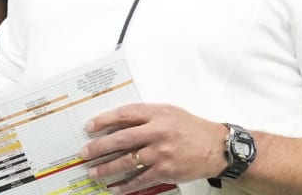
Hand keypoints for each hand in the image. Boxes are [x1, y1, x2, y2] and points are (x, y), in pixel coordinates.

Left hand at [82, 104, 226, 189]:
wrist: (216, 147)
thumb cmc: (193, 129)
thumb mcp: (171, 113)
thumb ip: (148, 116)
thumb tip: (119, 124)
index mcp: (158, 114)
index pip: (125, 114)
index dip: (104, 120)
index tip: (90, 126)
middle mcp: (158, 131)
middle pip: (121, 139)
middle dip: (99, 147)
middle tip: (85, 152)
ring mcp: (161, 152)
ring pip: (126, 161)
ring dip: (107, 168)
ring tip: (94, 172)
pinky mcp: (165, 170)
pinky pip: (139, 179)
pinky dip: (125, 185)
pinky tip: (114, 188)